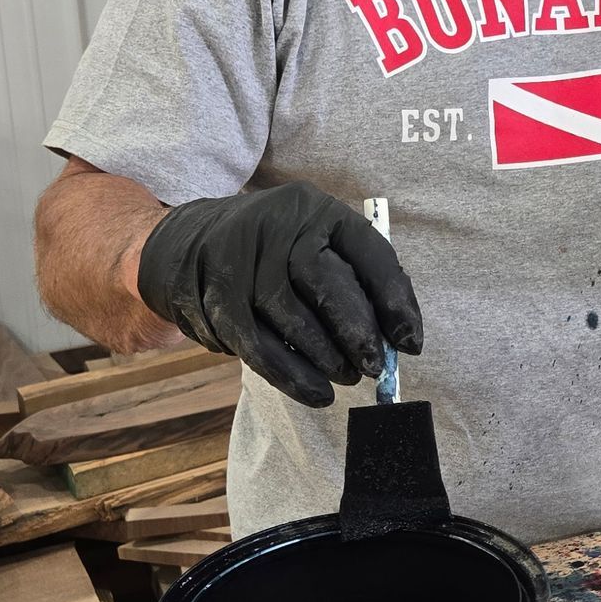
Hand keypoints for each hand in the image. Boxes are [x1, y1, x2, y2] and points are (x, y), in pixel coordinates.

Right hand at [136, 182, 421, 406]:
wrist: (190, 242)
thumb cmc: (274, 254)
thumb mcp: (314, 246)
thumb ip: (356, 283)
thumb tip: (398, 341)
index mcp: (315, 210)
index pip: (366, 249)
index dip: (393, 297)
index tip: (410, 342)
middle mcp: (276, 224)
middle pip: (321, 278)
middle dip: (354, 329)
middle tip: (373, 367)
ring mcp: (239, 256)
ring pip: (286, 314)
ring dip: (321, 357)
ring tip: (345, 380)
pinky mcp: (213, 292)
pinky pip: (253, 340)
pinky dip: (287, 373)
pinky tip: (313, 391)